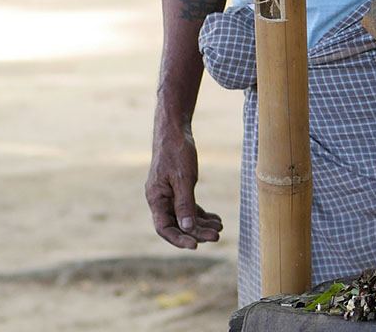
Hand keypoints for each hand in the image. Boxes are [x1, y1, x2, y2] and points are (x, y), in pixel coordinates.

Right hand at [146, 122, 222, 248]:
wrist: (175, 130)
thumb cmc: (176, 151)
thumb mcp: (183, 178)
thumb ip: (184, 203)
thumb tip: (187, 229)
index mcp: (156, 198)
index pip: (164, 228)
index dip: (179, 239)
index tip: (196, 245)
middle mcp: (160, 200)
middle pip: (177, 224)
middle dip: (196, 232)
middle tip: (216, 236)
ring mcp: (169, 195)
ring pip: (185, 217)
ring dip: (201, 224)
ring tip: (219, 228)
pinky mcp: (178, 189)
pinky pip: (189, 207)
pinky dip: (201, 214)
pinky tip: (215, 219)